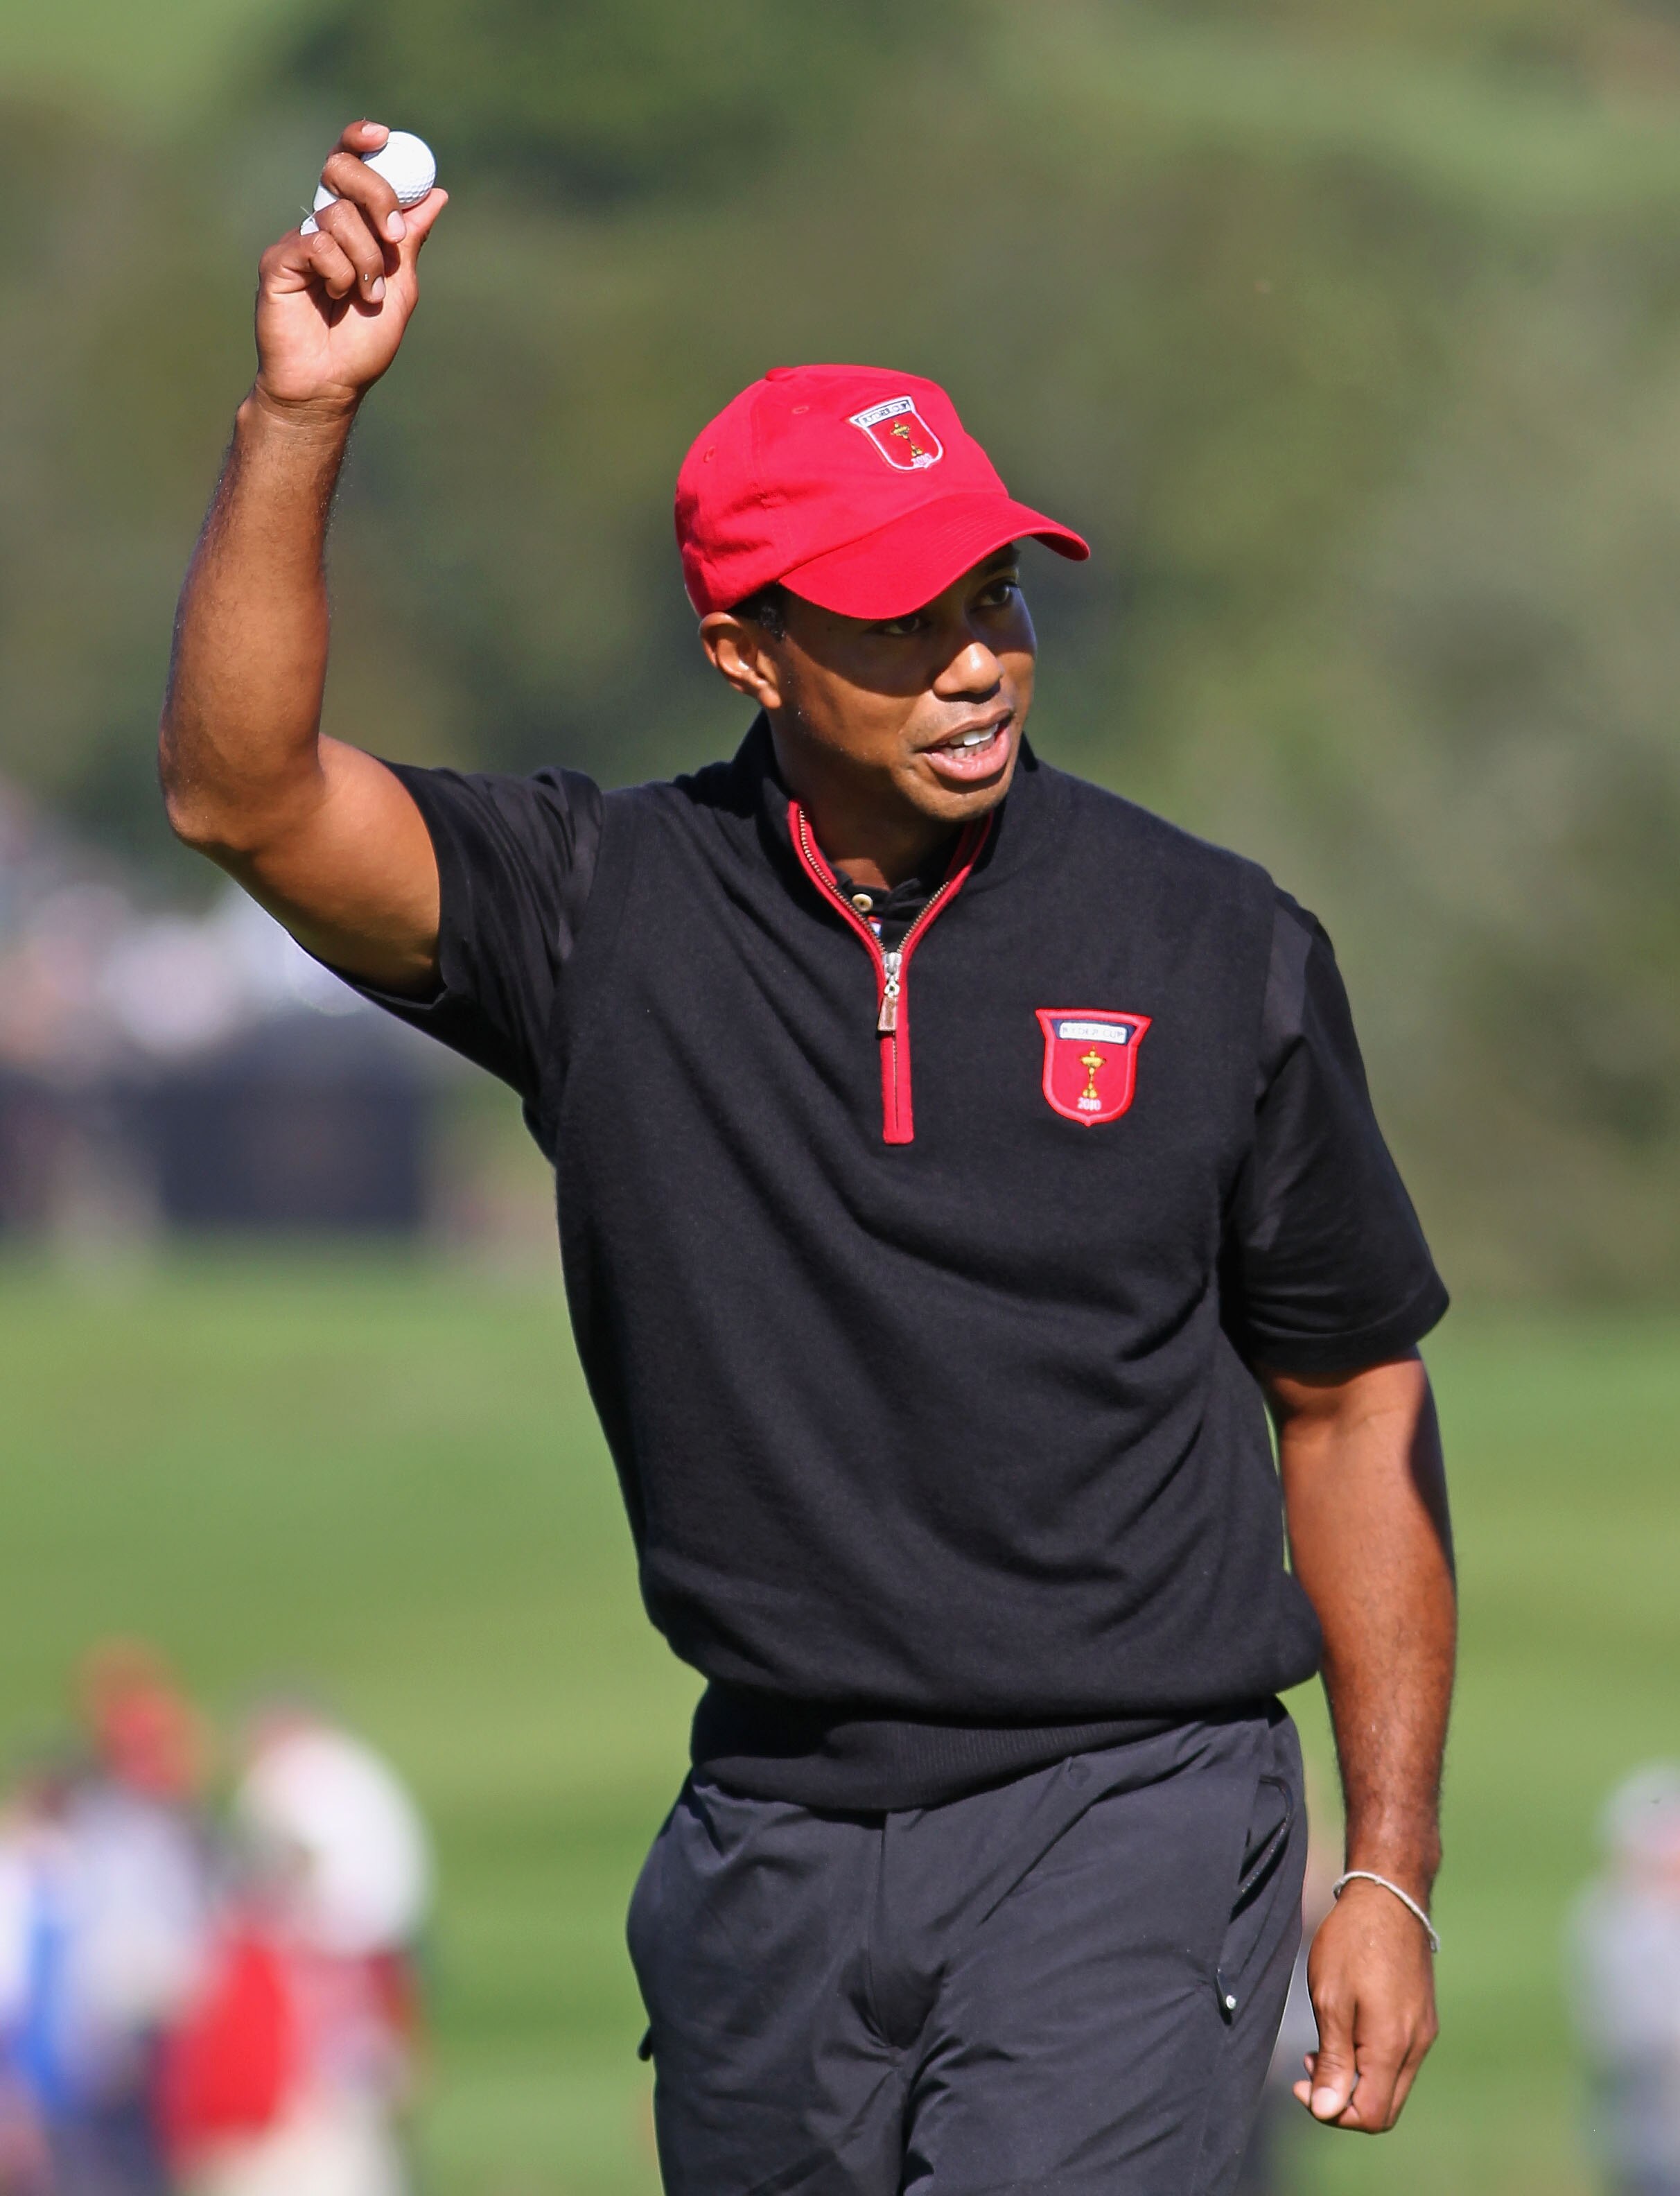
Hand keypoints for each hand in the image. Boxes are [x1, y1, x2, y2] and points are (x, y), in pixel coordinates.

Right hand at [254, 119, 447, 418]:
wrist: (330, 383)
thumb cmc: (361, 344)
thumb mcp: (400, 287)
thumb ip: (410, 240)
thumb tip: (437, 194)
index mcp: (349, 226)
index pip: (349, 166)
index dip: (360, 142)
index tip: (383, 136)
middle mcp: (320, 225)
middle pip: (339, 170)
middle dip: (375, 195)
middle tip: (392, 236)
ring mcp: (297, 242)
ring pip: (337, 215)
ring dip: (365, 259)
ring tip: (366, 296)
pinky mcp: (278, 261)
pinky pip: (316, 244)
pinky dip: (339, 272)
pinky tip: (338, 297)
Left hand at [1295, 1877, 1438, 2131]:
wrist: (1388, 1897)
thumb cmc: (1352, 1943)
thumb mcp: (1330, 1999)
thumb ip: (1332, 2059)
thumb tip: (1326, 2111)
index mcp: (1393, 2046)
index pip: (1370, 2115)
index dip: (1333, 2112)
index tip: (1301, 2084)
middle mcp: (1416, 2046)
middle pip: (1383, 2107)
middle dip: (1343, 2100)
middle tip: (1307, 2068)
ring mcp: (1423, 2032)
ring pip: (1390, 2084)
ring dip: (1354, 2079)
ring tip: (1317, 2047)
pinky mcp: (1421, 2018)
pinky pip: (1397, 2060)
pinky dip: (1368, 2060)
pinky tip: (1342, 2031)